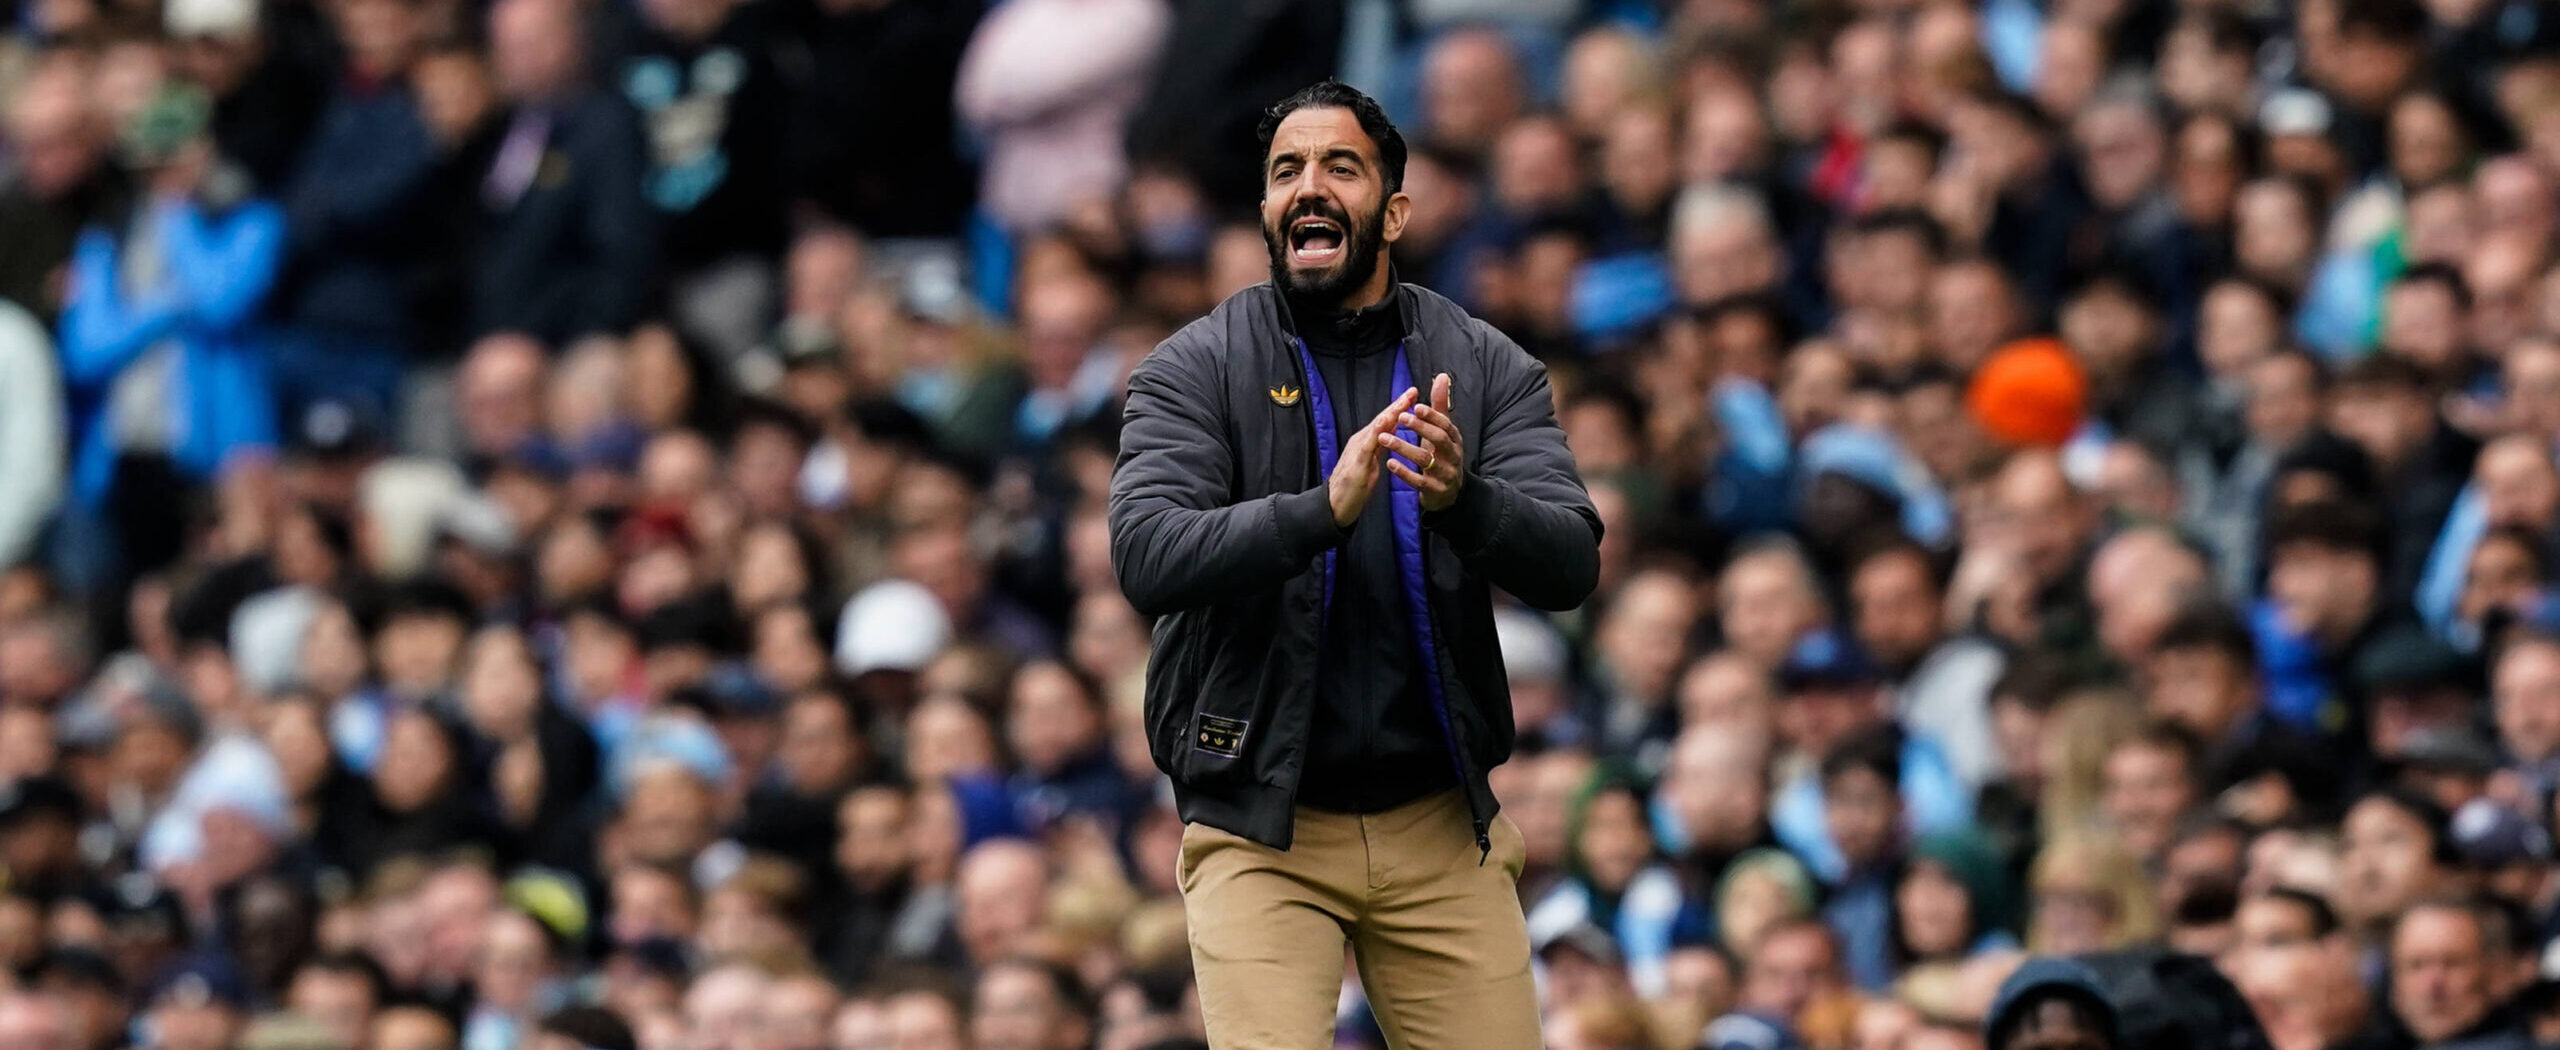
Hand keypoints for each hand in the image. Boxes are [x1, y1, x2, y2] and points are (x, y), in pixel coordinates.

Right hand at [1330, 386, 1420, 526]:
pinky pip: (1368, 445)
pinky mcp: (1356, 463)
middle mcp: (1361, 441)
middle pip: (1382, 420)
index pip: (1385, 421)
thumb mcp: (1371, 463)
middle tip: (1412, 390)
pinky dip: (1377, 432)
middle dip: (1398, 405)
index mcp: (1367, 441)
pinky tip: (1384, 422)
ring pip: (1376, 428)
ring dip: (1390, 414)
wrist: (1335, 505)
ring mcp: (1357, 450)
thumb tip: (1390, 433)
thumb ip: (1379, 447)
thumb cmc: (1353, 486)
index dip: (1399, 407)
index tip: (1413, 395)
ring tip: (1403, 401)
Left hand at [1382, 373, 1463, 512]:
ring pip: (1425, 460)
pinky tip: (1389, 463)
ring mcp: (1445, 474)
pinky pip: (1418, 481)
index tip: (1416, 406)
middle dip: (1420, 428)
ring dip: (1404, 448)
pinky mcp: (1434, 490)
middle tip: (1401, 417)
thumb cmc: (1441, 454)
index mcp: (1454, 440)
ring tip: (1384, 438)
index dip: (1432, 416)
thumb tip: (1443, 376)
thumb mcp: (1442, 431)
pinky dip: (1403, 472)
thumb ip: (1440, 405)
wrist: (1449, 493)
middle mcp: (1453, 456)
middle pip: (1439, 440)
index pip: (1446, 425)